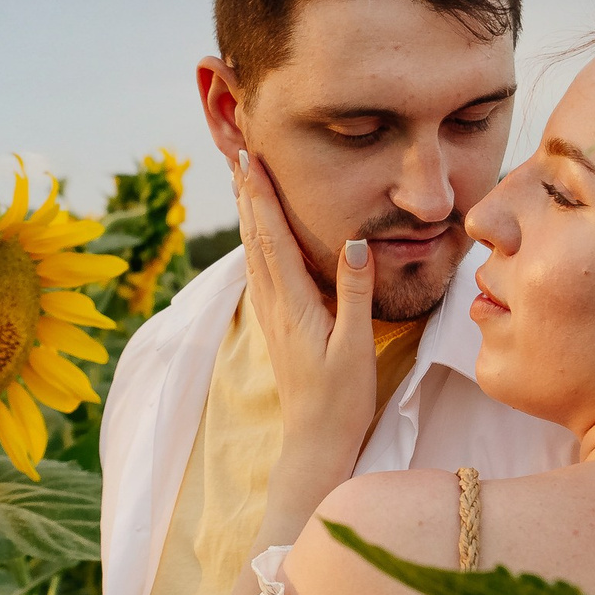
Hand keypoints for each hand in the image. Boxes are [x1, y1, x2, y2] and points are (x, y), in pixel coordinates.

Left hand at [236, 149, 375, 556]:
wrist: (314, 442)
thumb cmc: (341, 399)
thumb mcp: (356, 346)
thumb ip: (356, 292)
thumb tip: (356, 242)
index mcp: (293, 304)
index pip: (272, 237)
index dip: (261, 195)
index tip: (251, 159)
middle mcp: (274, 304)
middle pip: (254, 237)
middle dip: (247, 193)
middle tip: (238, 152)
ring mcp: (272, 315)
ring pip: (253, 252)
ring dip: (247, 213)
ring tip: (241, 181)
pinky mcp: (277, 324)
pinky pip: (260, 271)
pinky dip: (255, 241)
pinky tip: (255, 235)